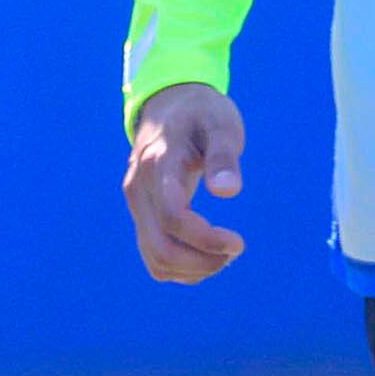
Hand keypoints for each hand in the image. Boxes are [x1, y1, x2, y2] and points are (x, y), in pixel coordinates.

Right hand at [125, 83, 248, 283]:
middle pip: (161, 249)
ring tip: (223, 253)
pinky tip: (206, 253)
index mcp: (159, 164)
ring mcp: (136, 203)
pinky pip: (153, 256)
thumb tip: (228, 192)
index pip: (173, 217)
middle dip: (203, 262)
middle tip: (234, 250)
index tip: (238, 242)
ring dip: (193, 269)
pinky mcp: (140, 213)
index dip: (206, 240)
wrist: (168, 105)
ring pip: (156, 260)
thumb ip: (223, 157)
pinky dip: (182, 267)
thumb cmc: (202, 115)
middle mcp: (139, 188)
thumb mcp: (221, 125)